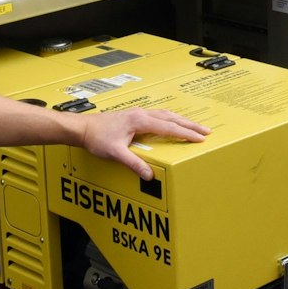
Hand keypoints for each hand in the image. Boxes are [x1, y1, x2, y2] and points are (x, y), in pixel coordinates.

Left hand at [79, 108, 208, 179]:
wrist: (81, 128)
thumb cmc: (96, 137)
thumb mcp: (115, 153)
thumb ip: (133, 164)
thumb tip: (149, 175)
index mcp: (140, 120)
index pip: (169, 127)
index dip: (186, 133)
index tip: (200, 138)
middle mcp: (141, 114)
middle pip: (172, 118)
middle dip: (190, 125)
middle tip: (206, 131)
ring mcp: (138, 113)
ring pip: (166, 115)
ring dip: (181, 121)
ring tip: (194, 127)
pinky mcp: (134, 116)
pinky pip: (158, 115)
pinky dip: (170, 119)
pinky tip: (172, 123)